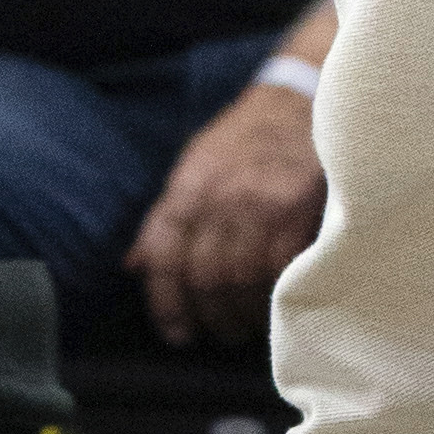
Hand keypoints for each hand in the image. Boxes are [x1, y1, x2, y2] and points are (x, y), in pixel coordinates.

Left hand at [125, 80, 326, 345]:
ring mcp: (259, 203)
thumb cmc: (243, 139)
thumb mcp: (195, 166)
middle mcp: (219, 196)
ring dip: (242, 314)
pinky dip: (275, 296)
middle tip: (219, 334)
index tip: (176, 333)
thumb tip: (134, 266)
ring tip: (247, 325)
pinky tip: (276, 304)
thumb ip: (166, 217)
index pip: (164, 256)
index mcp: (188, 186)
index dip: (166, 303)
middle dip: (209, 316)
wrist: (299, 100)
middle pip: (203, 276)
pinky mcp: (297, 209)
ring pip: (240, 279)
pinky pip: (280, 269)